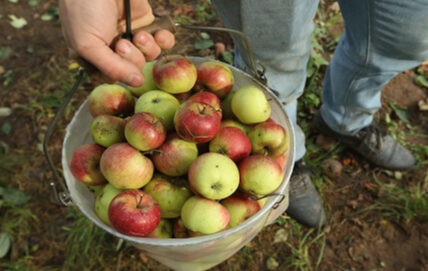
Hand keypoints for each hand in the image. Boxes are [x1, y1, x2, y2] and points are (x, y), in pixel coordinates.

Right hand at [59, 0, 174, 86]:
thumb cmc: (83, 9)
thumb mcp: (88, 44)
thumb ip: (112, 68)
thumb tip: (136, 83)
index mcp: (94, 56)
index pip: (114, 78)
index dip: (119, 74)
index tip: (115, 60)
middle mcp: (114, 48)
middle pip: (134, 69)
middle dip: (131, 58)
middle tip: (121, 42)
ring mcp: (131, 35)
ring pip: (149, 57)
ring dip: (147, 48)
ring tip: (138, 34)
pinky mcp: (147, 24)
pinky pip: (163, 41)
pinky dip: (164, 40)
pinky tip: (159, 35)